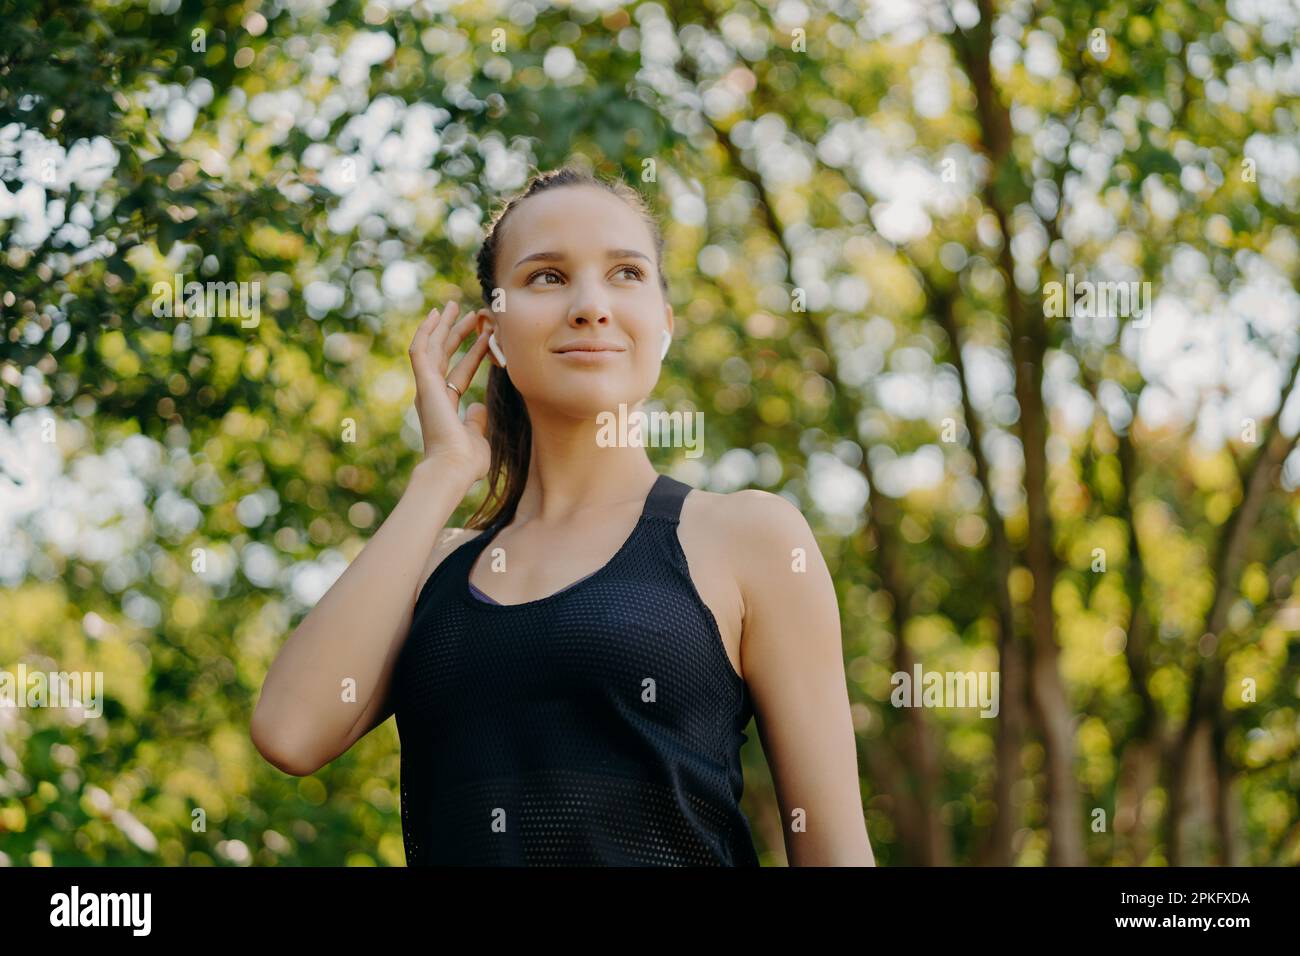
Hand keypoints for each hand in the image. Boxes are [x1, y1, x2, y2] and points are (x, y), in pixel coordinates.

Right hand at [407, 300, 492, 480]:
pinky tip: (435, 315)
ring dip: (443, 326)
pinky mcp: (423, 383)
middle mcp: (432, 394)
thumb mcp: (476, 437)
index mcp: (444, 407)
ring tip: (454, 306)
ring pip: (432, 348)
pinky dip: (426, 331)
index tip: (487, 336)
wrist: (452, 469)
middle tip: (470, 313)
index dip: (474, 354)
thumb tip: (478, 407)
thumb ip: (476, 421)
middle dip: (456, 333)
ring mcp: (426, 388)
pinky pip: (420, 350)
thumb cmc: (465, 462)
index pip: (460, 373)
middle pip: (444, 356)